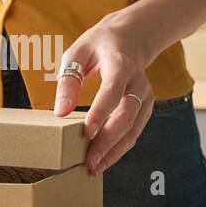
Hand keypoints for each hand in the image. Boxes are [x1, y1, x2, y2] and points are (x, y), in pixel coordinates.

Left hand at [53, 17, 153, 174]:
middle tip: (89, 161)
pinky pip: (134, 131)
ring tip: (94, 168)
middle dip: (108, 141)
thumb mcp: (76, 53)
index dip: (101, 113)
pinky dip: (119, 148)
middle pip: (126, 115)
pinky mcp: (145, 107)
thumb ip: (68, 80)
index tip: (87, 133)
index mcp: (120, 64)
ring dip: (114, 151)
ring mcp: (145, 95)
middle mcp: (138, 81)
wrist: (130, 38)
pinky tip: (104, 160)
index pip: (112, 90)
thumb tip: (60, 112)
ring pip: (133, 128)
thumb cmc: (98, 45)